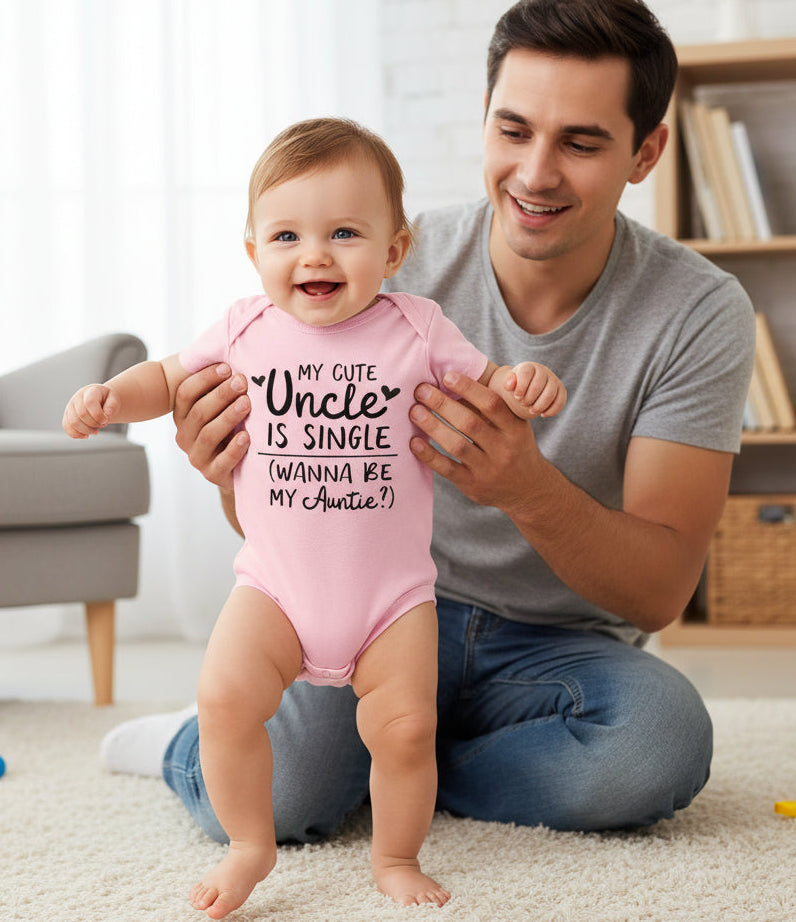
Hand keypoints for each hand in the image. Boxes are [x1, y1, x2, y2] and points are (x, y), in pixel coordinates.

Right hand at [62, 384, 119, 437]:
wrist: (100, 399)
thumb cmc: (107, 399)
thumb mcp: (114, 399)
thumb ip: (112, 405)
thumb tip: (107, 414)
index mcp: (91, 391)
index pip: (89, 403)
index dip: (98, 415)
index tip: (106, 419)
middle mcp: (77, 397)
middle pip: (81, 414)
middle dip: (94, 424)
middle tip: (103, 424)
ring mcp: (70, 406)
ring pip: (73, 423)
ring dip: (87, 431)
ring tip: (96, 430)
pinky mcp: (67, 415)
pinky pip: (67, 427)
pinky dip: (76, 434)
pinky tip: (86, 435)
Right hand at [173, 363, 250, 491]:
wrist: (240, 470)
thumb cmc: (231, 431)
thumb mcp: (224, 409)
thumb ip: (222, 388)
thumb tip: (233, 354)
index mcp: (183, 416)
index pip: (186, 394)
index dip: (205, 379)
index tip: (227, 368)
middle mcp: (185, 436)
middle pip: (199, 412)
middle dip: (221, 395)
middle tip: (242, 382)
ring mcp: (197, 457)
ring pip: (209, 434)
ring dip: (229, 416)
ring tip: (247, 404)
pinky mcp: (212, 474)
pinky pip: (222, 462)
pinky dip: (234, 449)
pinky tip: (246, 437)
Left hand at [409, 371, 544, 511]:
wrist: (528, 489)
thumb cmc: (514, 447)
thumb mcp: (515, 426)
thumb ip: (494, 407)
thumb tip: (455, 381)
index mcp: (515, 429)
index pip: (492, 404)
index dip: (469, 388)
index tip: (447, 376)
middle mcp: (503, 449)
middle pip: (469, 423)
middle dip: (442, 404)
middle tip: (421, 391)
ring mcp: (488, 470)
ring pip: (457, 445)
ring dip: (432, 426)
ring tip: (415, 411)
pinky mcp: (472, 485)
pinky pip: (447, 469)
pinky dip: (429, 455)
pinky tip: (414, 442)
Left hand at [503, 362, 566, 418]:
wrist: (525, 391)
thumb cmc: (515, 388)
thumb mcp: (509, 385)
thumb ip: (508, 384)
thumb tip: (510, 384)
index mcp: (528, 367)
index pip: (526, 373)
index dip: (521, 386)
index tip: (517, 397)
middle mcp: (543, 371)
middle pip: (539, 383)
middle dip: (530, 397)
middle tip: (523, 404)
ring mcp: (553, 380)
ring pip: (551, 392)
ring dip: (541, 405)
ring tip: (531, 411)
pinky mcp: (560, 390)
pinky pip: (561, 400)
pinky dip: (553, 410)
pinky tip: (543, 414)